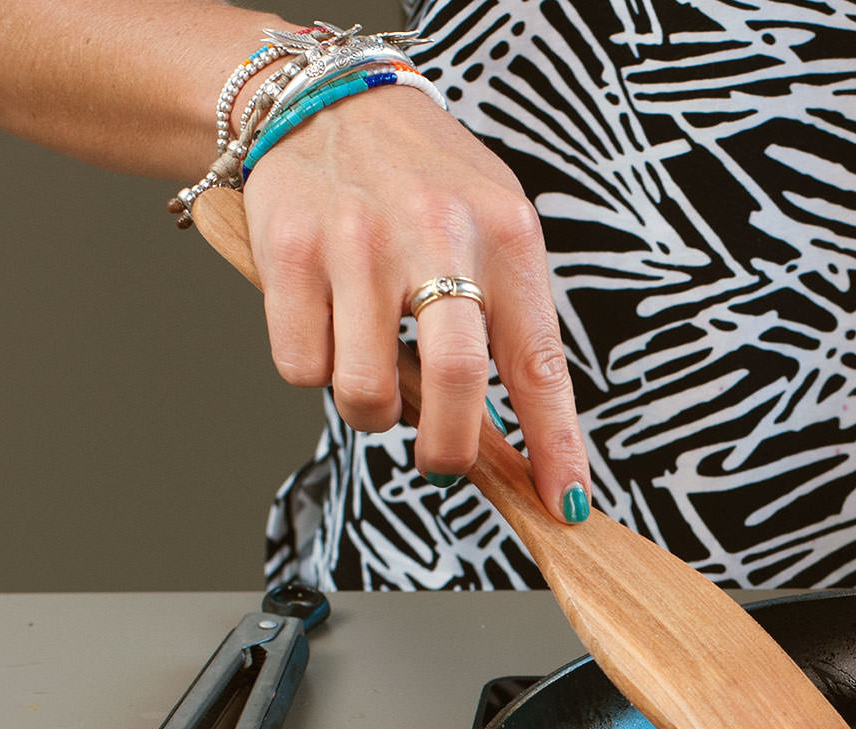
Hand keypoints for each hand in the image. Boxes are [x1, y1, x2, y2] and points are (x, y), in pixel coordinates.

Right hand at [241, 85, 588, 522]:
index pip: (540, 363)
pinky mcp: (290, 249)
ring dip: (372, 410)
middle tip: (441, 458)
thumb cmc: (421, 179)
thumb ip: (510, 318)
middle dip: (450, 449)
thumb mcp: (492, 225)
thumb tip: (521, 436)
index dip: (555, 446)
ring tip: (374, 369)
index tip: (565, 504)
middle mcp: (435, 234)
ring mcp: (358, 241)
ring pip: (366, 391)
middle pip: (455, 381)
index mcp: (505, 234)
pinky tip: (327, 325)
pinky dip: (313, 370)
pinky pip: (301, 366)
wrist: (324, 98)